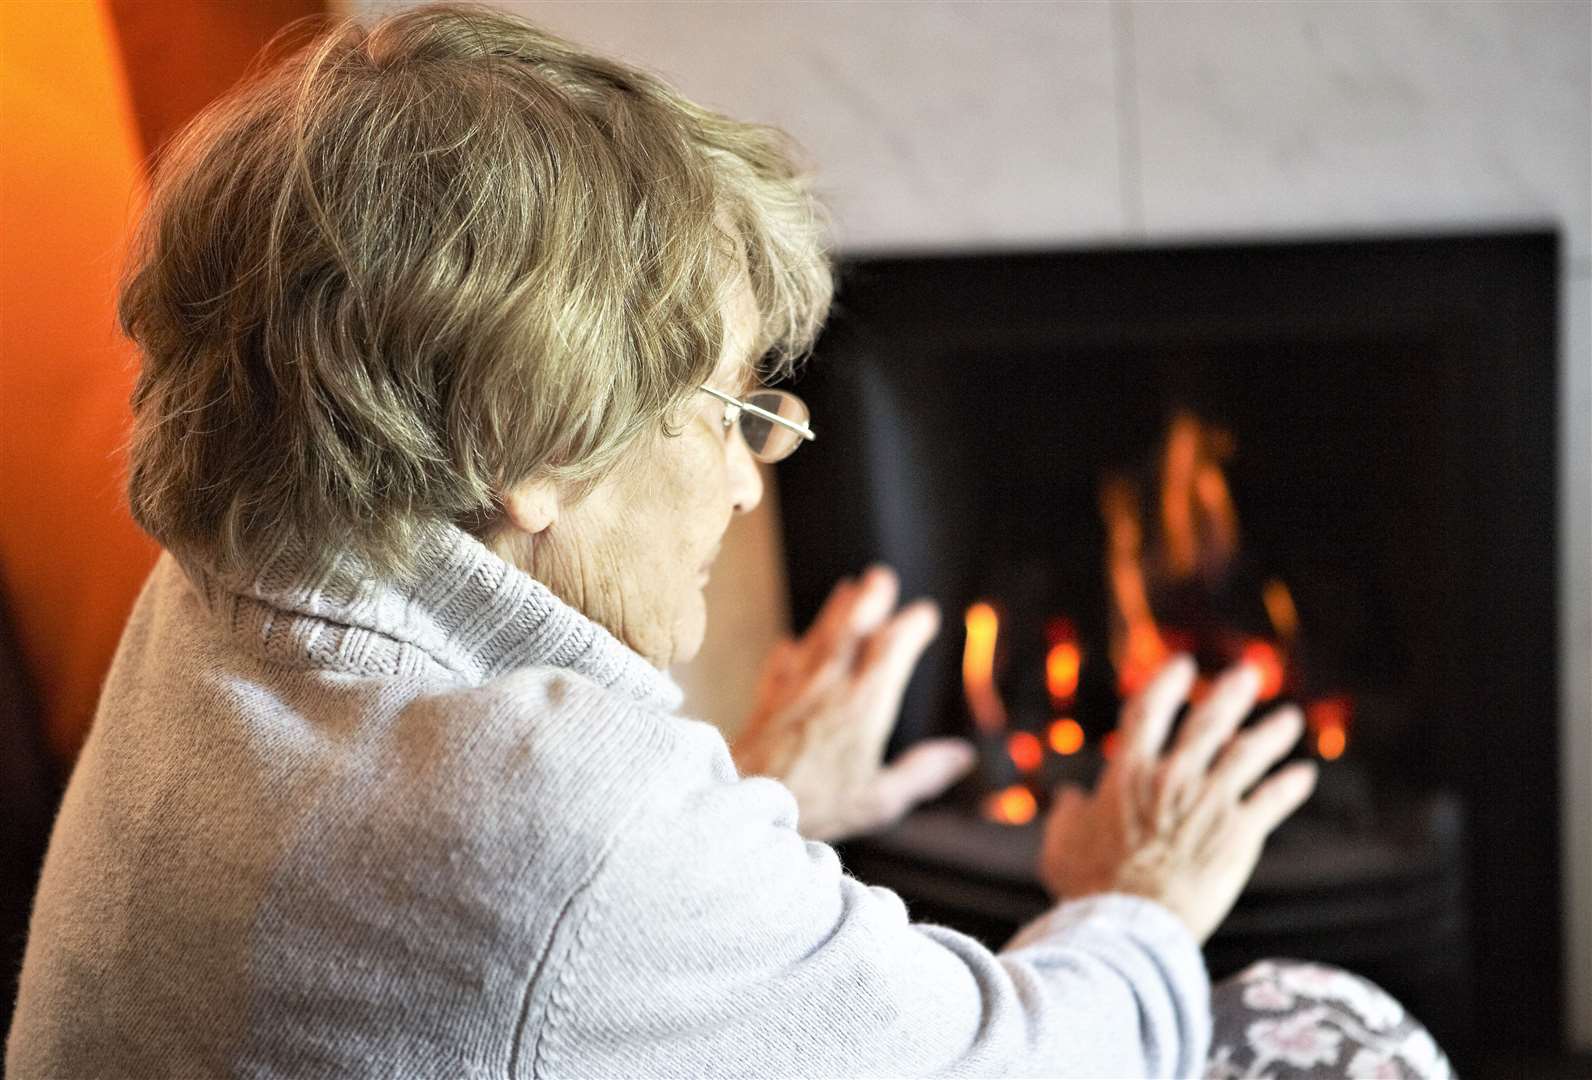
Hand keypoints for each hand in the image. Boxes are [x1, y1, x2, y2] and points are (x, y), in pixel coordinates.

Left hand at [732, 566, 975, 841]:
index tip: (925, 613)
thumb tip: (962, 755)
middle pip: (852, 629)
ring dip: (834, 611)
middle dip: (870, 599)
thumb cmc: (813, 806)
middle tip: (881, 577)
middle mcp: (828, 687)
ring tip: (846, 589)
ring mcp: (794, 690)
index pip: (891, 650)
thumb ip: (921, 773)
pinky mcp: (766, 703)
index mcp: (863, 706)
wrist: (744, 802)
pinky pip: (780, 666)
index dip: (910, 626)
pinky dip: (791, 652)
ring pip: (817, 638)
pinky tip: (791, 646)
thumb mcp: (880, 800)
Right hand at [1037, 656, 1316, 943]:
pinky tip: (1305, 774)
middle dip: (1231, 693)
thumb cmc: (1089, 886)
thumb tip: (1070, 798)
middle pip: (1209, 722)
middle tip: (1249, 673)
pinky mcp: (1239, 832)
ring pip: (1248, 753)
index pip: (1149, 710)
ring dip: (1272, 732)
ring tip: (1290, 717)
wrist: (1131, 924)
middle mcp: (1172, 776)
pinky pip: (1272, 800)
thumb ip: (1067, 815)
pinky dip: (1290, 785)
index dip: (1167, 684)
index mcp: (1128, 772)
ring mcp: (1209, 802)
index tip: (1184, 666)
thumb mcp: (1061, 844)